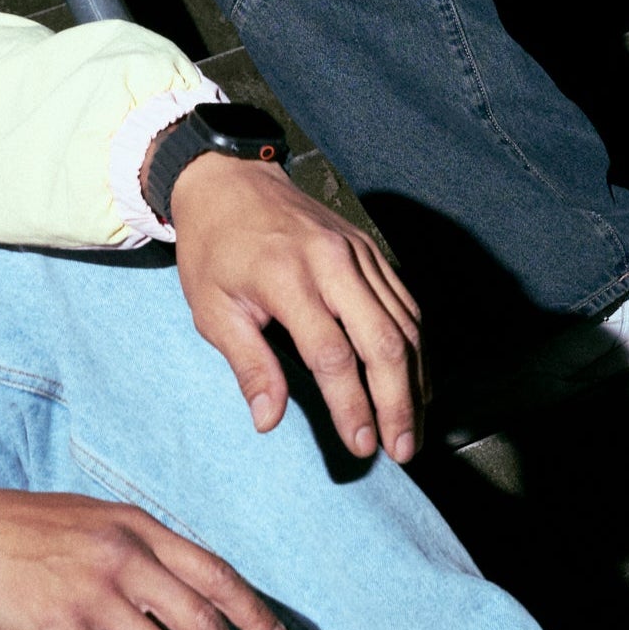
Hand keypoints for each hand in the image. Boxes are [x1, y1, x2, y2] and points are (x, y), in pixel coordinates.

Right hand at [0, 483, 290, 629]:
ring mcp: (93, 592)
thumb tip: (190, 589)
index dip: (253, 613)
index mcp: (140, 528)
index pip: (214, 573)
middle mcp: (125, 557)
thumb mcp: (99, 520)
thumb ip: (144, 550)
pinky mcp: (59, 626)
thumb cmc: (31, 529)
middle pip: (200, 622)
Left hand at [172, 156, 424, 464]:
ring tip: (413, 428)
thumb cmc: (214, 249)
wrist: (229, 180)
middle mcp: (332, 262)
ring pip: (405, 323)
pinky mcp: (370, 249)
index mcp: (287, 277)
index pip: (332, 353)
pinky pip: (405, 302)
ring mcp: (358, 252)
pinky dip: (417, 346)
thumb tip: (269, 421)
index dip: (352, 405)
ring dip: (415, 381)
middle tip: (402, 450)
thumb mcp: (212, 309)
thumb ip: (248, 365)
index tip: (361, 445)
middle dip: (398, 402)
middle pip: (384, 340)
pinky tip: (415, 381)